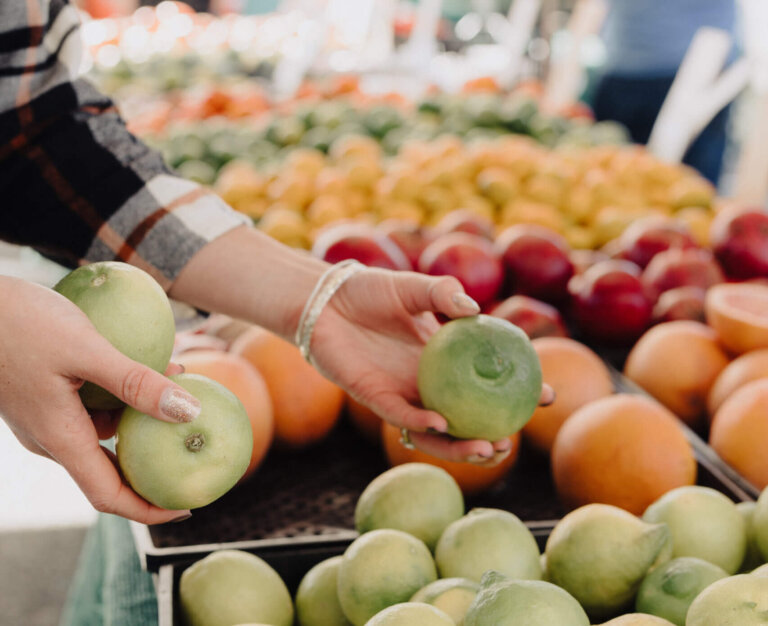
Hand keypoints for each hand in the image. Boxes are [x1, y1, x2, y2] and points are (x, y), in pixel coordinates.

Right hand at [0, 276, 200, 523]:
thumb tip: (189, 412)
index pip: (109, 495)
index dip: (149, 509)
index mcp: (59, 438)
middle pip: (109, 469)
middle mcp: (51, 436)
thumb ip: (136, 382)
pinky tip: (151, 368)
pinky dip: (126, 398)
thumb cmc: (19, 322)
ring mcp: (46, 416)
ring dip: (144, 418)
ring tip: (181, 388)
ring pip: (104, 431)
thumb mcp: (85, 349)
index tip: (187, 508)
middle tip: (195, 449)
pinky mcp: (45, 395)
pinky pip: (93, 409)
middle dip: (154, 463)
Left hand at [309, 268, 553, 465]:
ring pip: (437, 432)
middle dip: (491, 436)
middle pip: (466, 419)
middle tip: (513, 439)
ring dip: (461, 446)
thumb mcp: (412, 286)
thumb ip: (442, 293)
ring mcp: (402, 392)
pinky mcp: (374, 397)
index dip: (518, 390)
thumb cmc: (368, 291)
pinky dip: (422, 423)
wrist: (324, 301)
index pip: (486, 380)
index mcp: (443, 357)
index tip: (547, 395)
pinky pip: (401, 417)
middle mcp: (426, 381)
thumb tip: (473, 309)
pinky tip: (442, 424)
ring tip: (488, 448)